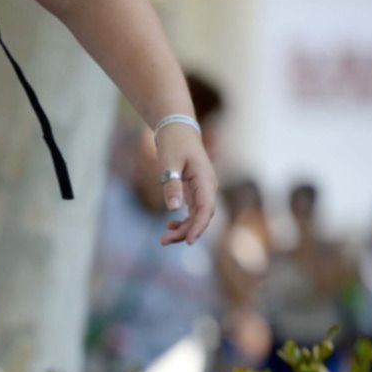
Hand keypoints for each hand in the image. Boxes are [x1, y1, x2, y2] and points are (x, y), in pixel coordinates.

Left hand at [155, 123, 216, 246]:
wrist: (177, 130)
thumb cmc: (174, 144)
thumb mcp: (169, 163)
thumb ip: (171, 184)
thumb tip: (174, 208)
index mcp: (205, 179)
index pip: (206, 208)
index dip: (199, 226)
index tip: (188, 241)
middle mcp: (208, 187)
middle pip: (202, 216)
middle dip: (186, 231)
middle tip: (164, 241)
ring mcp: (203, 190)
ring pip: (198, 216)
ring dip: (183, 229)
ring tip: (164, 239)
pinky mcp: (195, 192)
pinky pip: (193, 212)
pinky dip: (183, 221)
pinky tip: (170, 225)